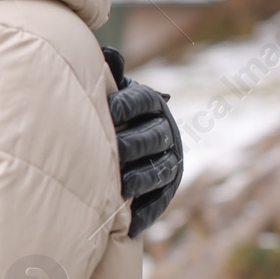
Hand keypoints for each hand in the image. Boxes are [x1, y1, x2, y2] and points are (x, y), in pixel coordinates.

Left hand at [103, 46, 183, 237]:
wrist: (128, 142)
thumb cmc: (110, 113)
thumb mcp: (112, 94)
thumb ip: (112, 77)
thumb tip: (109, 53)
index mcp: (152, 104)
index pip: (144, 101)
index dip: (128, 104)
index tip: (109, 110)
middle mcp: (166, 131)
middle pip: (153, 137)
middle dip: (134, 145)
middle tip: (114, 153)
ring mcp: (170, 161)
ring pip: (160, 170)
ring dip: (142, 179)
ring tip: (121, 187)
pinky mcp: (168, 188)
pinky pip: (160, 202)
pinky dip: (146, 213)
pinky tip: (130, 225)